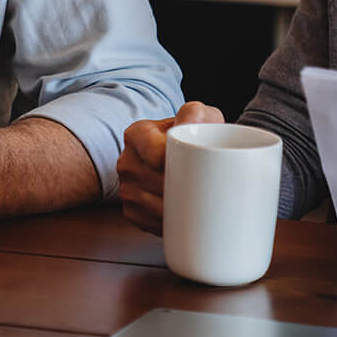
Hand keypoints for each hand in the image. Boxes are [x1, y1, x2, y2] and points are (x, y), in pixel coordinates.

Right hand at [115, 101, 223, 235]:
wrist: (190, 156)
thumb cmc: (196, 135)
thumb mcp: (200, 116)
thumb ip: (195, 113)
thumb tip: (190, 123)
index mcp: (137, 134)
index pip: (157, 155)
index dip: (180, 166)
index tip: (200, 170)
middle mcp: (127, 161)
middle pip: (156, 183)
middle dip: (184, 190)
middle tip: (209, 191)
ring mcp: (126, 187)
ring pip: (153, 206)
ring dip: (177, 211)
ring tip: (200, 206)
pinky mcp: (131, 210)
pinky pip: (149, 222)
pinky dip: (168, 223)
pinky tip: (184, 216)